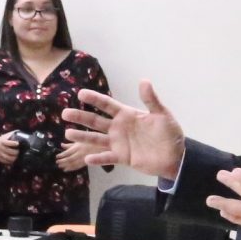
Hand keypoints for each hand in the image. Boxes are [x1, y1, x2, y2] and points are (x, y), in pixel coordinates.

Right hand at [0, 135, 20, 167]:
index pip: (8, 143)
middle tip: (19, 152)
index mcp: (2, 141)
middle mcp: (1, 147)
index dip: (14, 143)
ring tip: (16, 157)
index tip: (17, 143)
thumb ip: (12, 134)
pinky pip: (5, 161)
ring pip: (7, 157)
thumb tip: (20, 133)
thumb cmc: (0, 140)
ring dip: (14, 158)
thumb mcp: (5, 136)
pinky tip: (12, 160)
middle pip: (9, 151)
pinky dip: (9, 162)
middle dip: (16, 152)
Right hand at [63, 81, 184, 179]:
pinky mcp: (121, 157)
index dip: (94, 99)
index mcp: (126, 115)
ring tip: (68, 133)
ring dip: (82, 136)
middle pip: (96, 121)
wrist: (175, 156)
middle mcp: (118, 128)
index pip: (107, 105)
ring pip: (96, 139)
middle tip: (65, 113)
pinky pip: (107, 157)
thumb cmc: (169, 133)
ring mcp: (118, 143)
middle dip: (81, 117)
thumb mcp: (162, 115)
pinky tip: (87, 158)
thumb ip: (151, 100)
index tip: (81, 93)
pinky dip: (97, 159)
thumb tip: (144, 80)